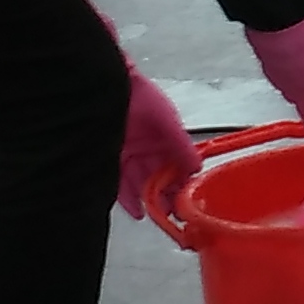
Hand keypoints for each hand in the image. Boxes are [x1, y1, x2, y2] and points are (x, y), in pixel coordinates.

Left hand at [116, 65, 199, 220]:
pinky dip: (129, 200)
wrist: (106, 88)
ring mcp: (127, 155)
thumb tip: (197, 166)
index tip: (189, 197)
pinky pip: (120, 185)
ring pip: (141, 183)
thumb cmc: (139, 96)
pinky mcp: (109, 161)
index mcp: (164, 137)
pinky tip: (138, 211)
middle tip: (174, 212)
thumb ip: (182, 146)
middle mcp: (146, 148)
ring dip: (150, 200)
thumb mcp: (168, 121)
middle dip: (167, 195)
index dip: (183, 180)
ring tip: (158, 214)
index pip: (177, 164)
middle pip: (159, 176)